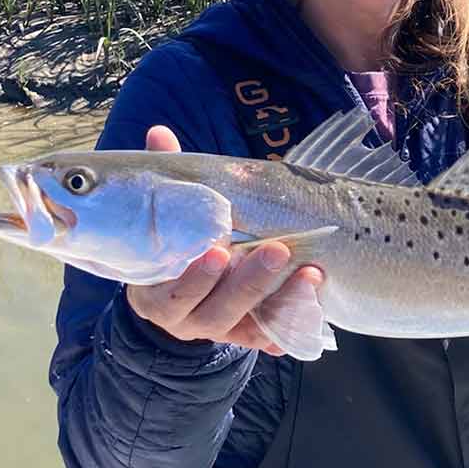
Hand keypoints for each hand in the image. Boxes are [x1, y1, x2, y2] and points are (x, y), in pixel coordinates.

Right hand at [126, 125, 322, 354]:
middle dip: (248, 281)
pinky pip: (268, 335)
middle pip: (216, 308)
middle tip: (277, 250)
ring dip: (280, 299)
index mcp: (157, 292)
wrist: (172, 296)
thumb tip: (159, 132)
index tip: (219, 249)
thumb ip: (165, 181)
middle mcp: (184, 317)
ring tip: (310, 272)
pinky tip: (311, 309)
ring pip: (247, 323)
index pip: (173, 290)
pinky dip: (289, 325)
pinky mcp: (243, 334)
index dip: (196, 276)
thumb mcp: (165, 218)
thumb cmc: (171, 243)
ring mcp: (216, 329)